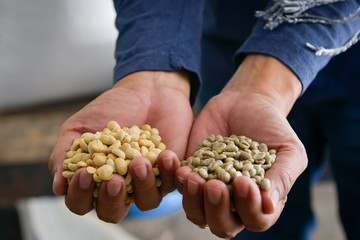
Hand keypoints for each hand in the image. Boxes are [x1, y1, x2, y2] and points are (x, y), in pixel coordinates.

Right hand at [49, 70, 192, 222]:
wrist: (148, 90)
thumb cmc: (111, 108)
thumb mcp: (80, 126)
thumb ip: (64, 154)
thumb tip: (58, 187)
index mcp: (95, 179)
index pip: (82, 202)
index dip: (80, 195)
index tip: (83, 174)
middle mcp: (121, 186)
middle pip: (113, 212)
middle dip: (112, 200)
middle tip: (114, 180)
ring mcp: (147, 182)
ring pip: (147, 202)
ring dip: (143, 186)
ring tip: (140, 161)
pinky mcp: (170, 173)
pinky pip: (173, 184)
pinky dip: (169, 172)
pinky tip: (166, 155)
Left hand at [175, 54, 306, 237]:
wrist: (246, 103)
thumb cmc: (272, 128)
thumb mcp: (289, 150)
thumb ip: (282, 177)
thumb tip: (270, 206)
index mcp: (260, 201)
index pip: (256, 219)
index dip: (249, 208)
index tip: (243, 181)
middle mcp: (233, 202)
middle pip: (222, 225)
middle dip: (216, 209)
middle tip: (214, 185)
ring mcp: (209, 189)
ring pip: (196, 211)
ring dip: (192, 199)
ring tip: (192, 176)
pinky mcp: (190, 173)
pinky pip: (179, 186)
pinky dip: (177, 180)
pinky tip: (178, 166)